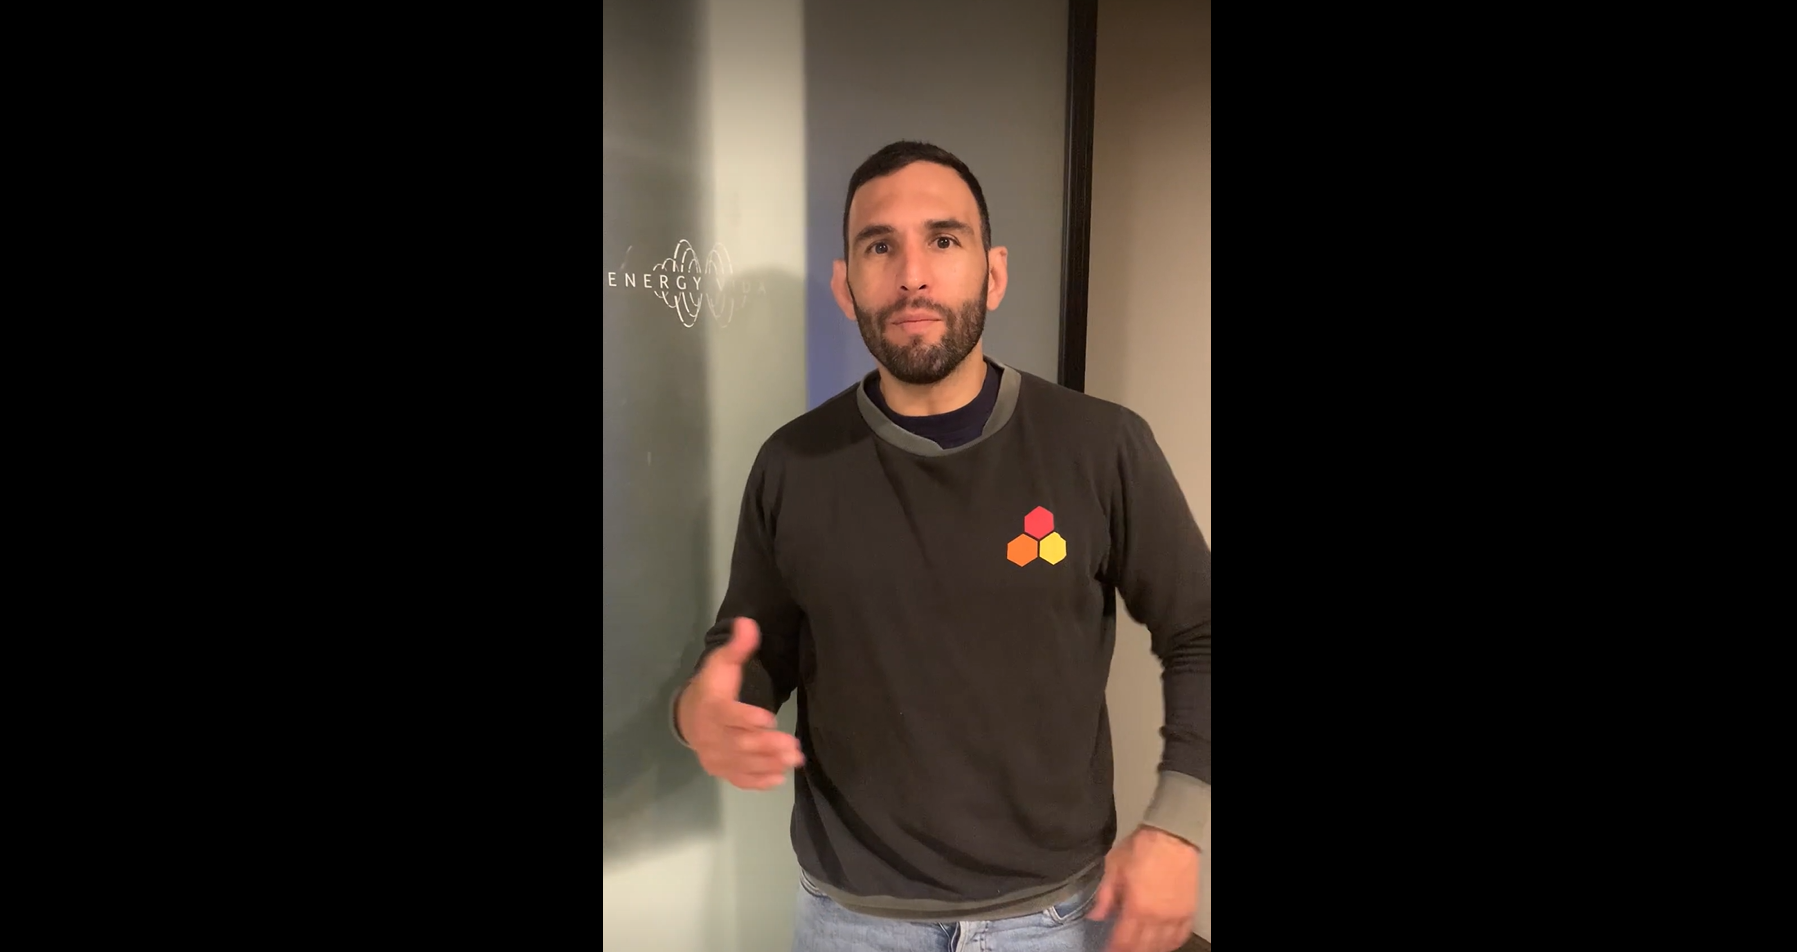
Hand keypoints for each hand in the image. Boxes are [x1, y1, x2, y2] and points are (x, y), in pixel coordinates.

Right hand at [675, 617, 804, 789]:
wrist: (689, 716)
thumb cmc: (713, 688)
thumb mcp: (722, 663)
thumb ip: (738, 647)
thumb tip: (748, 622)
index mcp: (711, 706)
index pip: (727, 715)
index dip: (746, 718)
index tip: (769, 719)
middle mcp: (710, 735)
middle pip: (738, 743)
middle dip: (766, 746)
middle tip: (793, 746)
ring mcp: (716, 756)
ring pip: (742, 763)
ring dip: (768, 763)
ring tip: (794, 760)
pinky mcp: (722, 770)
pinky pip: (739, 779)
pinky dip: (757, 781)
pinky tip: (777, 778)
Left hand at [1090, 826, 1199, 951]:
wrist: (1172, 836)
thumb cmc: (1140, 849)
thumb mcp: (1114, 868)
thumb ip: (1104, 896)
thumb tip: (1095, 917)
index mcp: (1136, 908)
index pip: (1122, 941)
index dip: (1113, 950)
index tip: (1107, 951)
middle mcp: (1157, 918)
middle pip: (1142, 948)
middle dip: (1129, 951)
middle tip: (1121, 949)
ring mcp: (1175, 917)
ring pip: (1161, 946)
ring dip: (1148, 949)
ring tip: (1138, 947)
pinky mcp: (1188, 911)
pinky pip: (1179, 937)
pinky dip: (1169, 944)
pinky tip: (1161, 943)